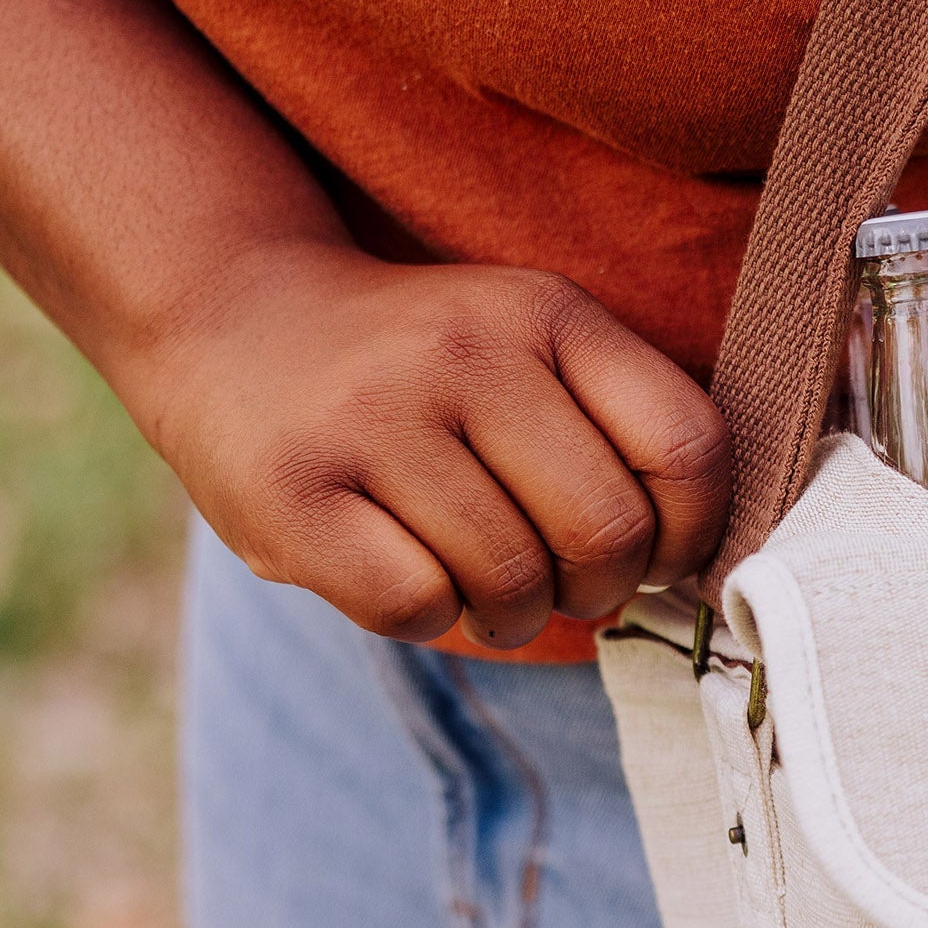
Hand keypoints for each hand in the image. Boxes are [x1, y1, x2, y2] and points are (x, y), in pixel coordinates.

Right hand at [107, 238, 730, 647]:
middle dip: (598, 588)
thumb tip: (699, 565)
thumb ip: (617, 423)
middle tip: (559, 581)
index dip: (692, 533)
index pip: (687, 447)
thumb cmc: (417, 365)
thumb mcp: (527, 344)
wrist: (228, 314)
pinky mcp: (292, 494)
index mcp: (547, 313)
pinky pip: (417, 606)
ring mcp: (371, 420)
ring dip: (511, 615)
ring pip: (511, 583)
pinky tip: (404, 573)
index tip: (655, 552)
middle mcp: (463, 353)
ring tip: (480, 585)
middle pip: (606, 534)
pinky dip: (428, 615)